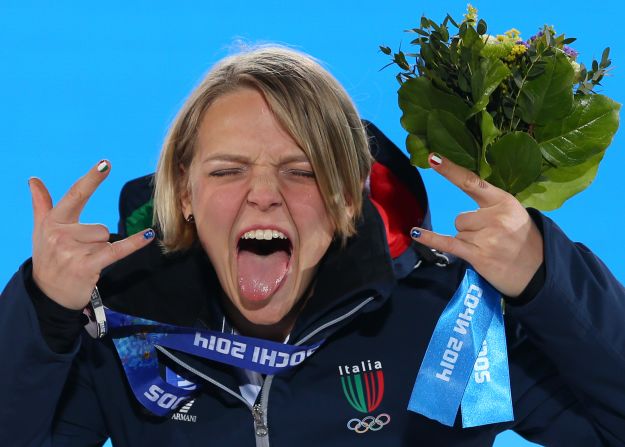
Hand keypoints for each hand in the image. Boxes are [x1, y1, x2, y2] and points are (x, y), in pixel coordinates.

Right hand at [30, 160, 154, 309]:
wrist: (47, 294)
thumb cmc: (48, 258)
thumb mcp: (41, 230)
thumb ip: (41, 204)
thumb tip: (33, 179)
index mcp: (53, 222)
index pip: (75, 195)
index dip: (92, 179)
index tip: (106, 164)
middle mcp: (60, 234)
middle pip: (101, 227)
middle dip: (96, 241)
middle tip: (79, 255)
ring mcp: (72, 251)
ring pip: (106, 240)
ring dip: (100, 252)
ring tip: (83, 262)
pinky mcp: (86, 265)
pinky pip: (117, 250)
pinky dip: (134, 244)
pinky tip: (148, 235)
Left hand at [411, 153, 543, 297]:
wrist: (540, 273)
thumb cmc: (524, 242)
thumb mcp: (514, 215)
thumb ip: (491, 206)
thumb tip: (463, 197)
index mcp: (504, 201)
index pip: (472, 182)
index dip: (451, 170)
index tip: (433, 158)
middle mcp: (495, 217)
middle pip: (460, 217)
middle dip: (469, 229)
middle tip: (490, 240)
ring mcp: (487, 236)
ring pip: (458, 232)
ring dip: (467, 242)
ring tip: (488, 250)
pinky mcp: (478, 254)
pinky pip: (447, 243)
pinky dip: (431, 238)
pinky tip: (417, 233)